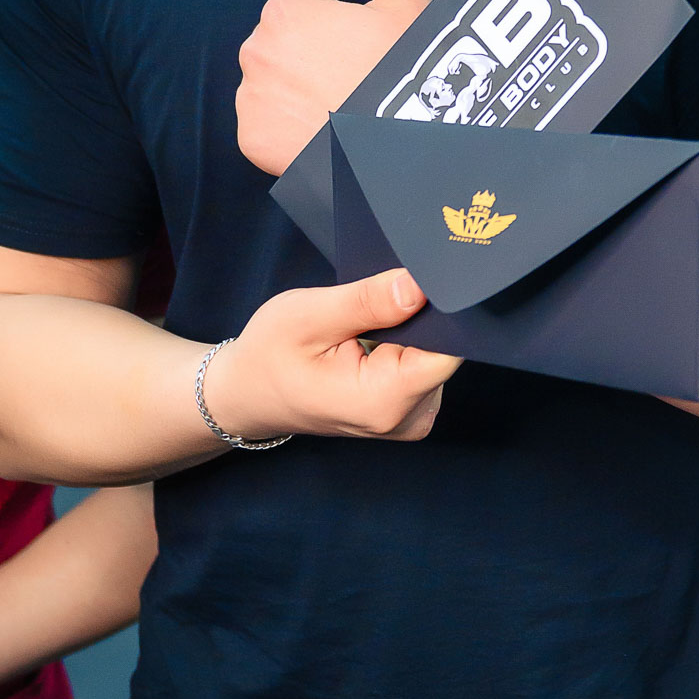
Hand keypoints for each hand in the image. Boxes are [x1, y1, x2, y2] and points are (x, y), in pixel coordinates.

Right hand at [203, 268, 458, 442]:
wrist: (249, 394)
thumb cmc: (270, 356)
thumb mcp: (309, 316)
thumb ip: (368, 302)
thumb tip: (420, 286)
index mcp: (384, 401)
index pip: (449, 349)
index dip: (441, 309)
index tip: (420, 281)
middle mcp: (408, 418)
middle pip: (445, 350)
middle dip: (419, 315)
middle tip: (378, 294)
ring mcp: (412, 417)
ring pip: (437, 354)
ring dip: (410, 329)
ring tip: (368, 319)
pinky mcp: (410, 408)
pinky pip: (425, 364)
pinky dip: (405, 343)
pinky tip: (374, 335)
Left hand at [237, 0, 429, 175]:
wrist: (398, 151)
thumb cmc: (405, 71)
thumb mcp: (404, 2)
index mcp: (286, 11)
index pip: (301, 0)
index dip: (335, 18)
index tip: (360, 42)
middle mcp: (255, 50)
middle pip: (283, 40)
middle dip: (312, 52)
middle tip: (355, 75)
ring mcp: (250, 97)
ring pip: (272, 81)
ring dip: (296, 88)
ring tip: (341, 106)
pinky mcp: (251, 139)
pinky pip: (265, 124)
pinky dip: (287, 129)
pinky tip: (323, 133)